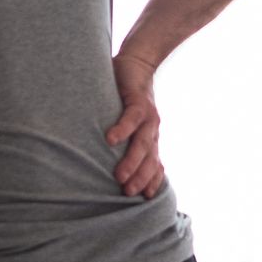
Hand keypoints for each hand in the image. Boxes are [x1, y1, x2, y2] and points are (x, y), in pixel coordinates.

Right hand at [106, 53, 164, 199]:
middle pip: (150, 158)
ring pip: (143, 142)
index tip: (144, 198)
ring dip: (133, 160)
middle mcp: (152, 130)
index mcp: (150, 137)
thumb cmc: (127, 96)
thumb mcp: (130, 122)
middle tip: (128, 193)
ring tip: (120, 177)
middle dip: (141, 177)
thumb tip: (107, 159)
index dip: (151, 180)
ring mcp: (148, 116)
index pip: (154, 164)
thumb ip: (126, 140)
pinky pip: (132, 117)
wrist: (137, 63)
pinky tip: (111, 140)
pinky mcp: (139, 99)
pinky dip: (122, 129)